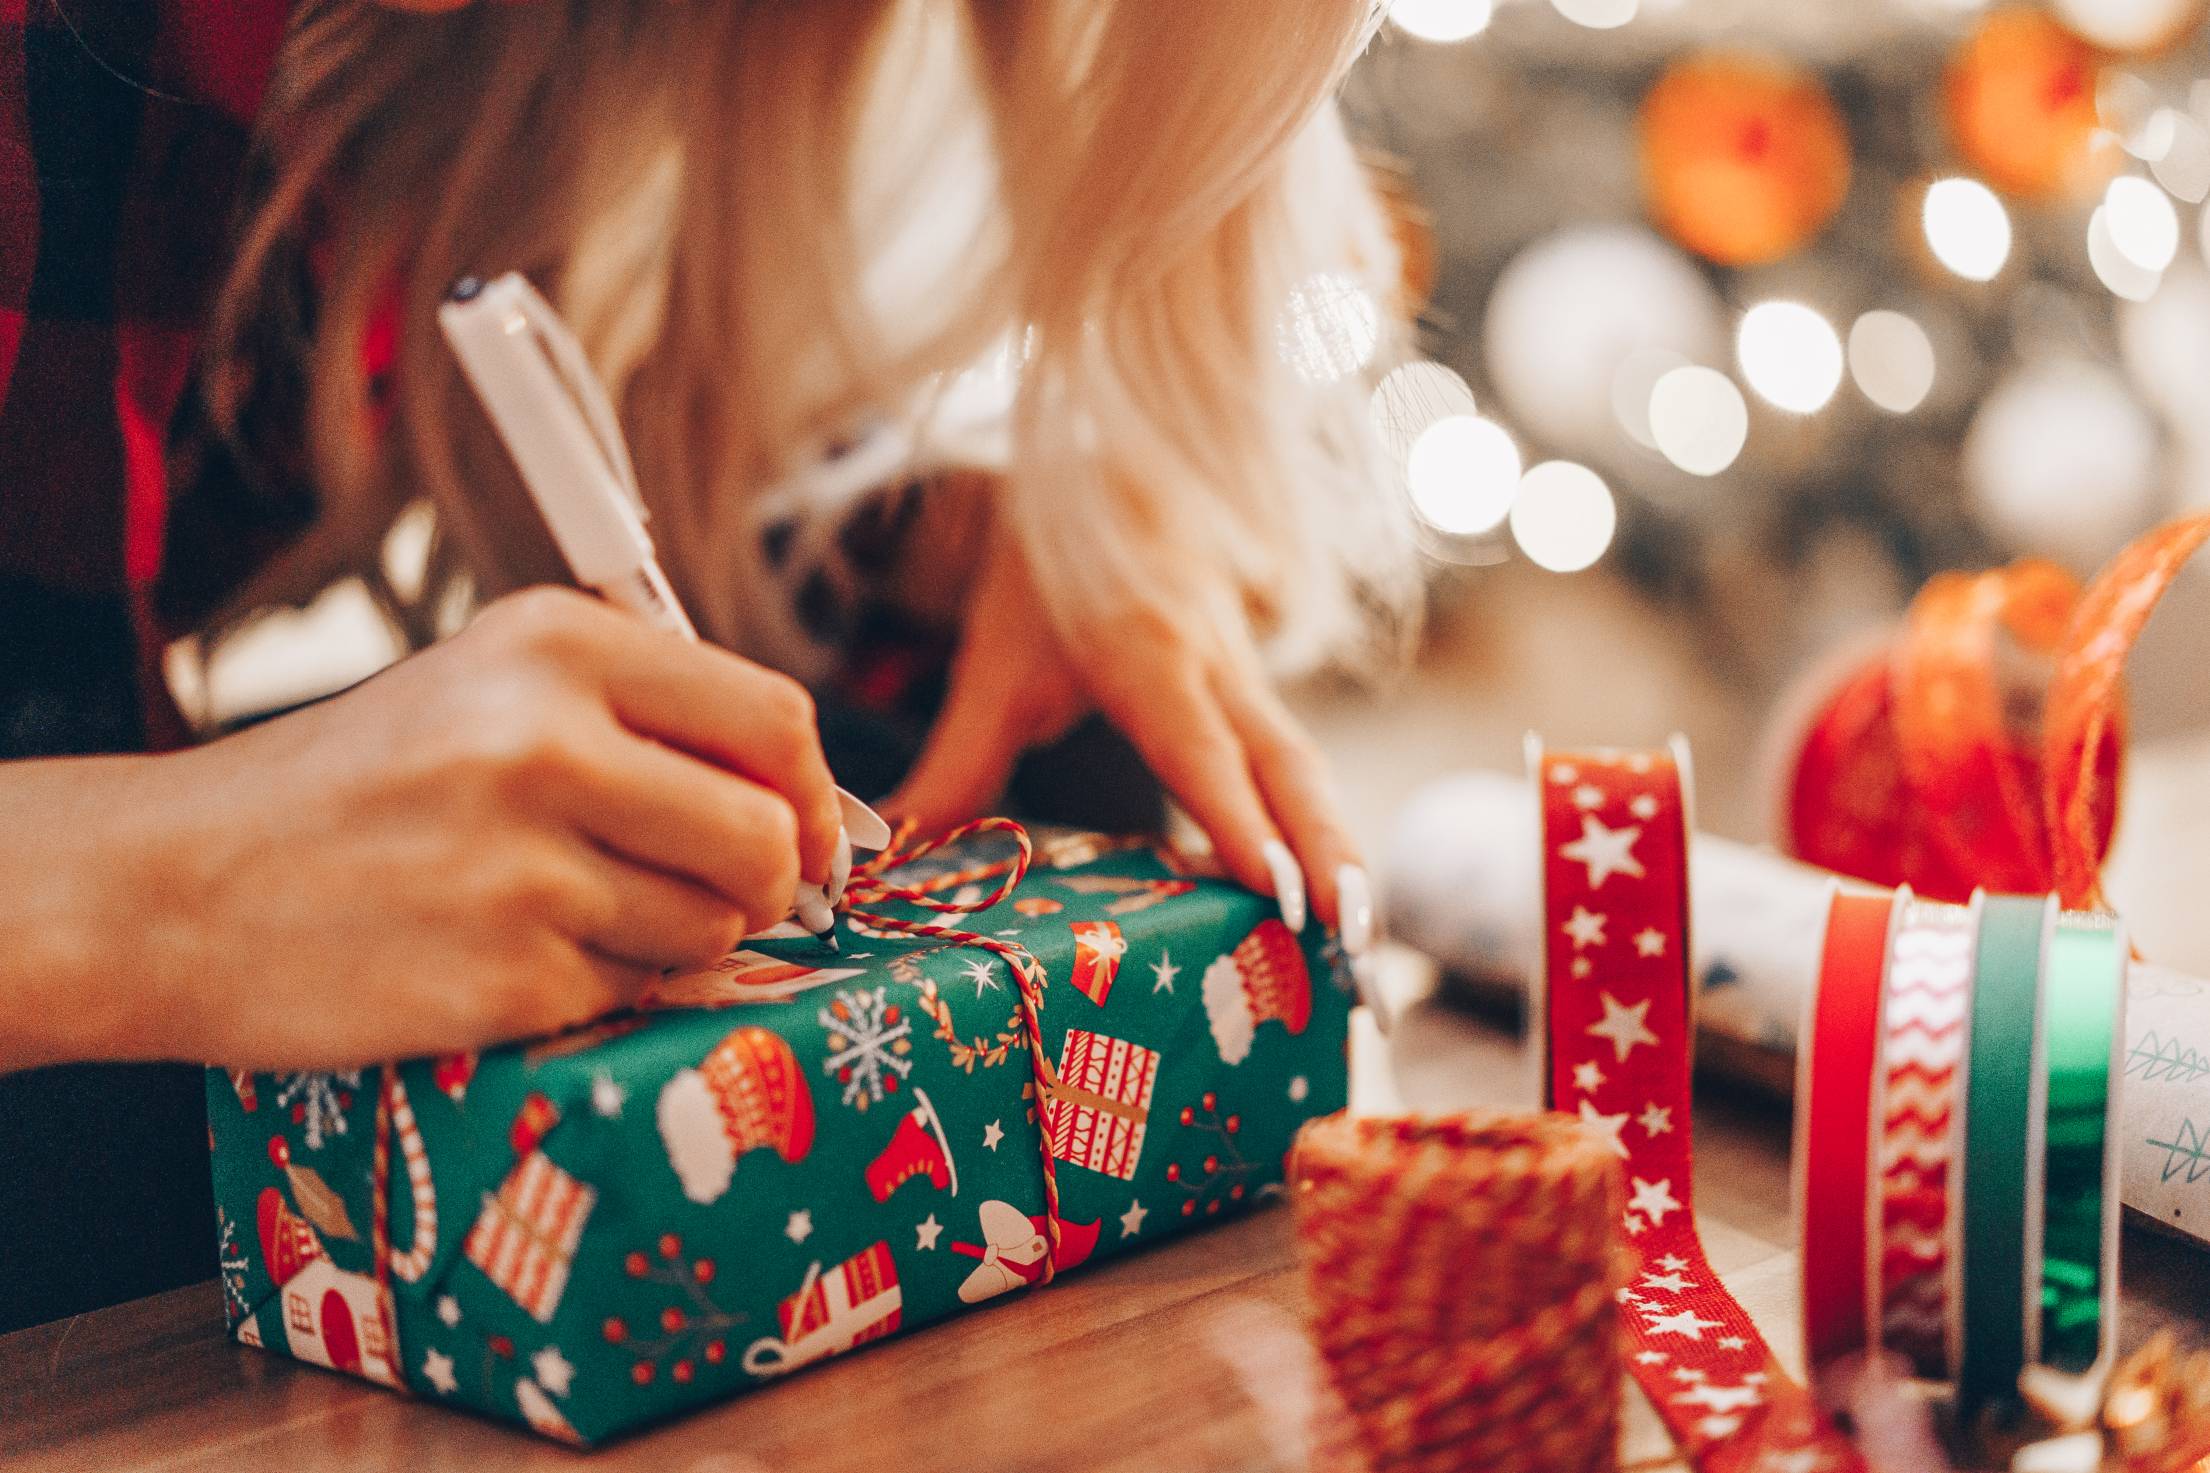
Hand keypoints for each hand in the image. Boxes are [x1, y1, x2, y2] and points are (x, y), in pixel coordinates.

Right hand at [0, 588, 840, 1071]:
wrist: (178, 886)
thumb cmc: (357, 787)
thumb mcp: (493, 689)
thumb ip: (650, 720)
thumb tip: (814, 801)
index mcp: (556, 645)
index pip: (773, 719)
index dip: (813, 790)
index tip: (810, 831)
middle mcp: (544, 741)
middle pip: (767, 836)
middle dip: (768, 882)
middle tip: (715, 891)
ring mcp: (523, 866)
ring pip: (714, 926)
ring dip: (676, 937)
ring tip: (572, 910)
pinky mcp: (503, 976)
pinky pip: (636, 991)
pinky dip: (601, 986)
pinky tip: (514, 954)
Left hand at [884, 535, 1377, 965]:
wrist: (1114, 476)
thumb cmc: (1049, 578)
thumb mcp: (996, 667)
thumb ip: (956, 766)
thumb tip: (882, 856)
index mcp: (1146, 653)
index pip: (1200, 747)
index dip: (1240, 820)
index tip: (1278, 893)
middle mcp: (1216, 668)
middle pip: (1288, 766)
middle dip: (1329, 854)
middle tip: (1357, 943)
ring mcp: (1250, 681)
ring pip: (1307, 770)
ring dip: (1342, 852)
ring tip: (1364, 947)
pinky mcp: (1260, 697)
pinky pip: (1300, 772)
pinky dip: (1326, 836)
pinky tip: (1336, 906)